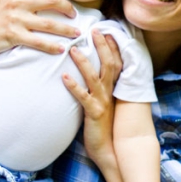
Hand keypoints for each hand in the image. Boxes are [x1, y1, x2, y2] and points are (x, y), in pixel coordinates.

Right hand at [0, 0, 78, 72]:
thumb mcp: (2, 2)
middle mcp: (17, 2)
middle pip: (52, 0)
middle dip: (67, 7)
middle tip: (75, 14)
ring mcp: (16, 19)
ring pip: (49, 23)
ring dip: (66, 29)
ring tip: (76, 33)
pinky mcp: (13, 36)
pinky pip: (39, 42)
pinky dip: (53, 46)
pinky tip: (61, 49)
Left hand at [62, 29, 122, 163]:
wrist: (110, 151)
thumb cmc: (104, 127)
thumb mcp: (104, 105)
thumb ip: (100, 90)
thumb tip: (92, 76)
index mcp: (114, 90)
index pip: (116, 63)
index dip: (112, 47)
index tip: (106, 32)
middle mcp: (111, 93)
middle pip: (109, 64)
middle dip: (101, 46)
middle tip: (94, 30)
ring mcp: (103, 102)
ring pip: (95, 77)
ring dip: (83, 62)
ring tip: (73, 49)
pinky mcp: (94, 113)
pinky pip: (83, 96)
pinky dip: (73, 85)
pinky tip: (64, 76)